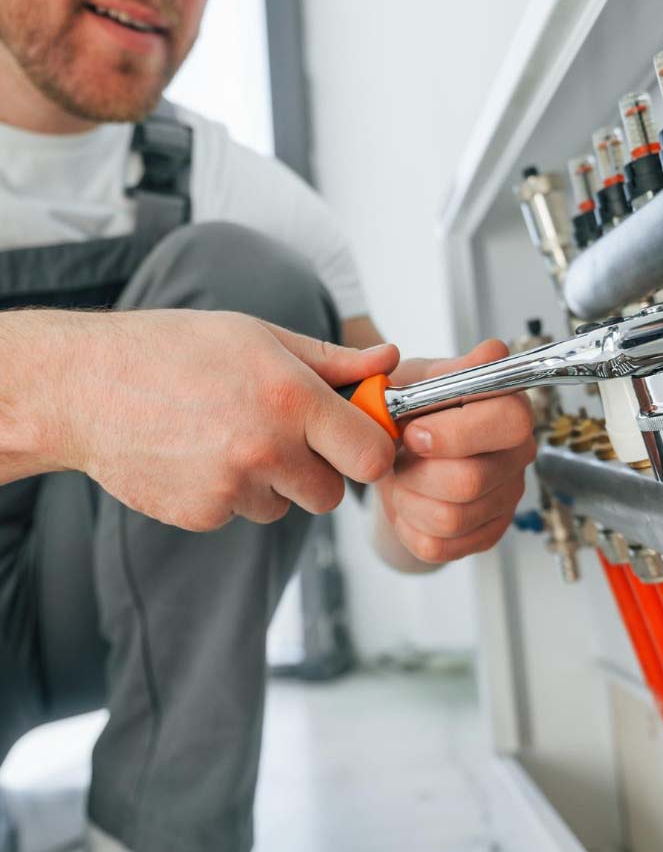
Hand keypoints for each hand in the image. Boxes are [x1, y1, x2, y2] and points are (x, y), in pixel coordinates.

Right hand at [1, 309, 399, 530]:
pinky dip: (230, 495)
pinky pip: (240, 514)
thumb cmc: (174, 350)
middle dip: (320, 472)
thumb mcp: (259, 336)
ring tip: (229, 437)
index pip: (372, 456)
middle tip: (289, 440)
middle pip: (332, 494)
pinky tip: (200, 456)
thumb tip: (387, 361)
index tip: (357, 441)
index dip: (371, 451)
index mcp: (291, 399)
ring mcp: (232, 488)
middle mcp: (266, 449)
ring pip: (284, 506)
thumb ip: (332, 360)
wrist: (86, 387)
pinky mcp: (201, 515)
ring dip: (271, 483)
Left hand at [376, 339, 535, 564]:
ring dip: (408, 498)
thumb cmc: (412, 411)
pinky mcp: (486, 533)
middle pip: (470, 481)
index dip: (455, 433)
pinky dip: (408, 526)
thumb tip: (492, 352)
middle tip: (399, 456)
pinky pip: (438, 546)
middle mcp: (517, 454)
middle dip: (417, 472)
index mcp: (509, 408)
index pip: (509, 422)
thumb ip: (448, 370)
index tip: (414, 432)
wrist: (395, 455)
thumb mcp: (419, 379)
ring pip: (450, 518)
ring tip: (400, 477)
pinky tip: (409, 501)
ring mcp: (505, 497)